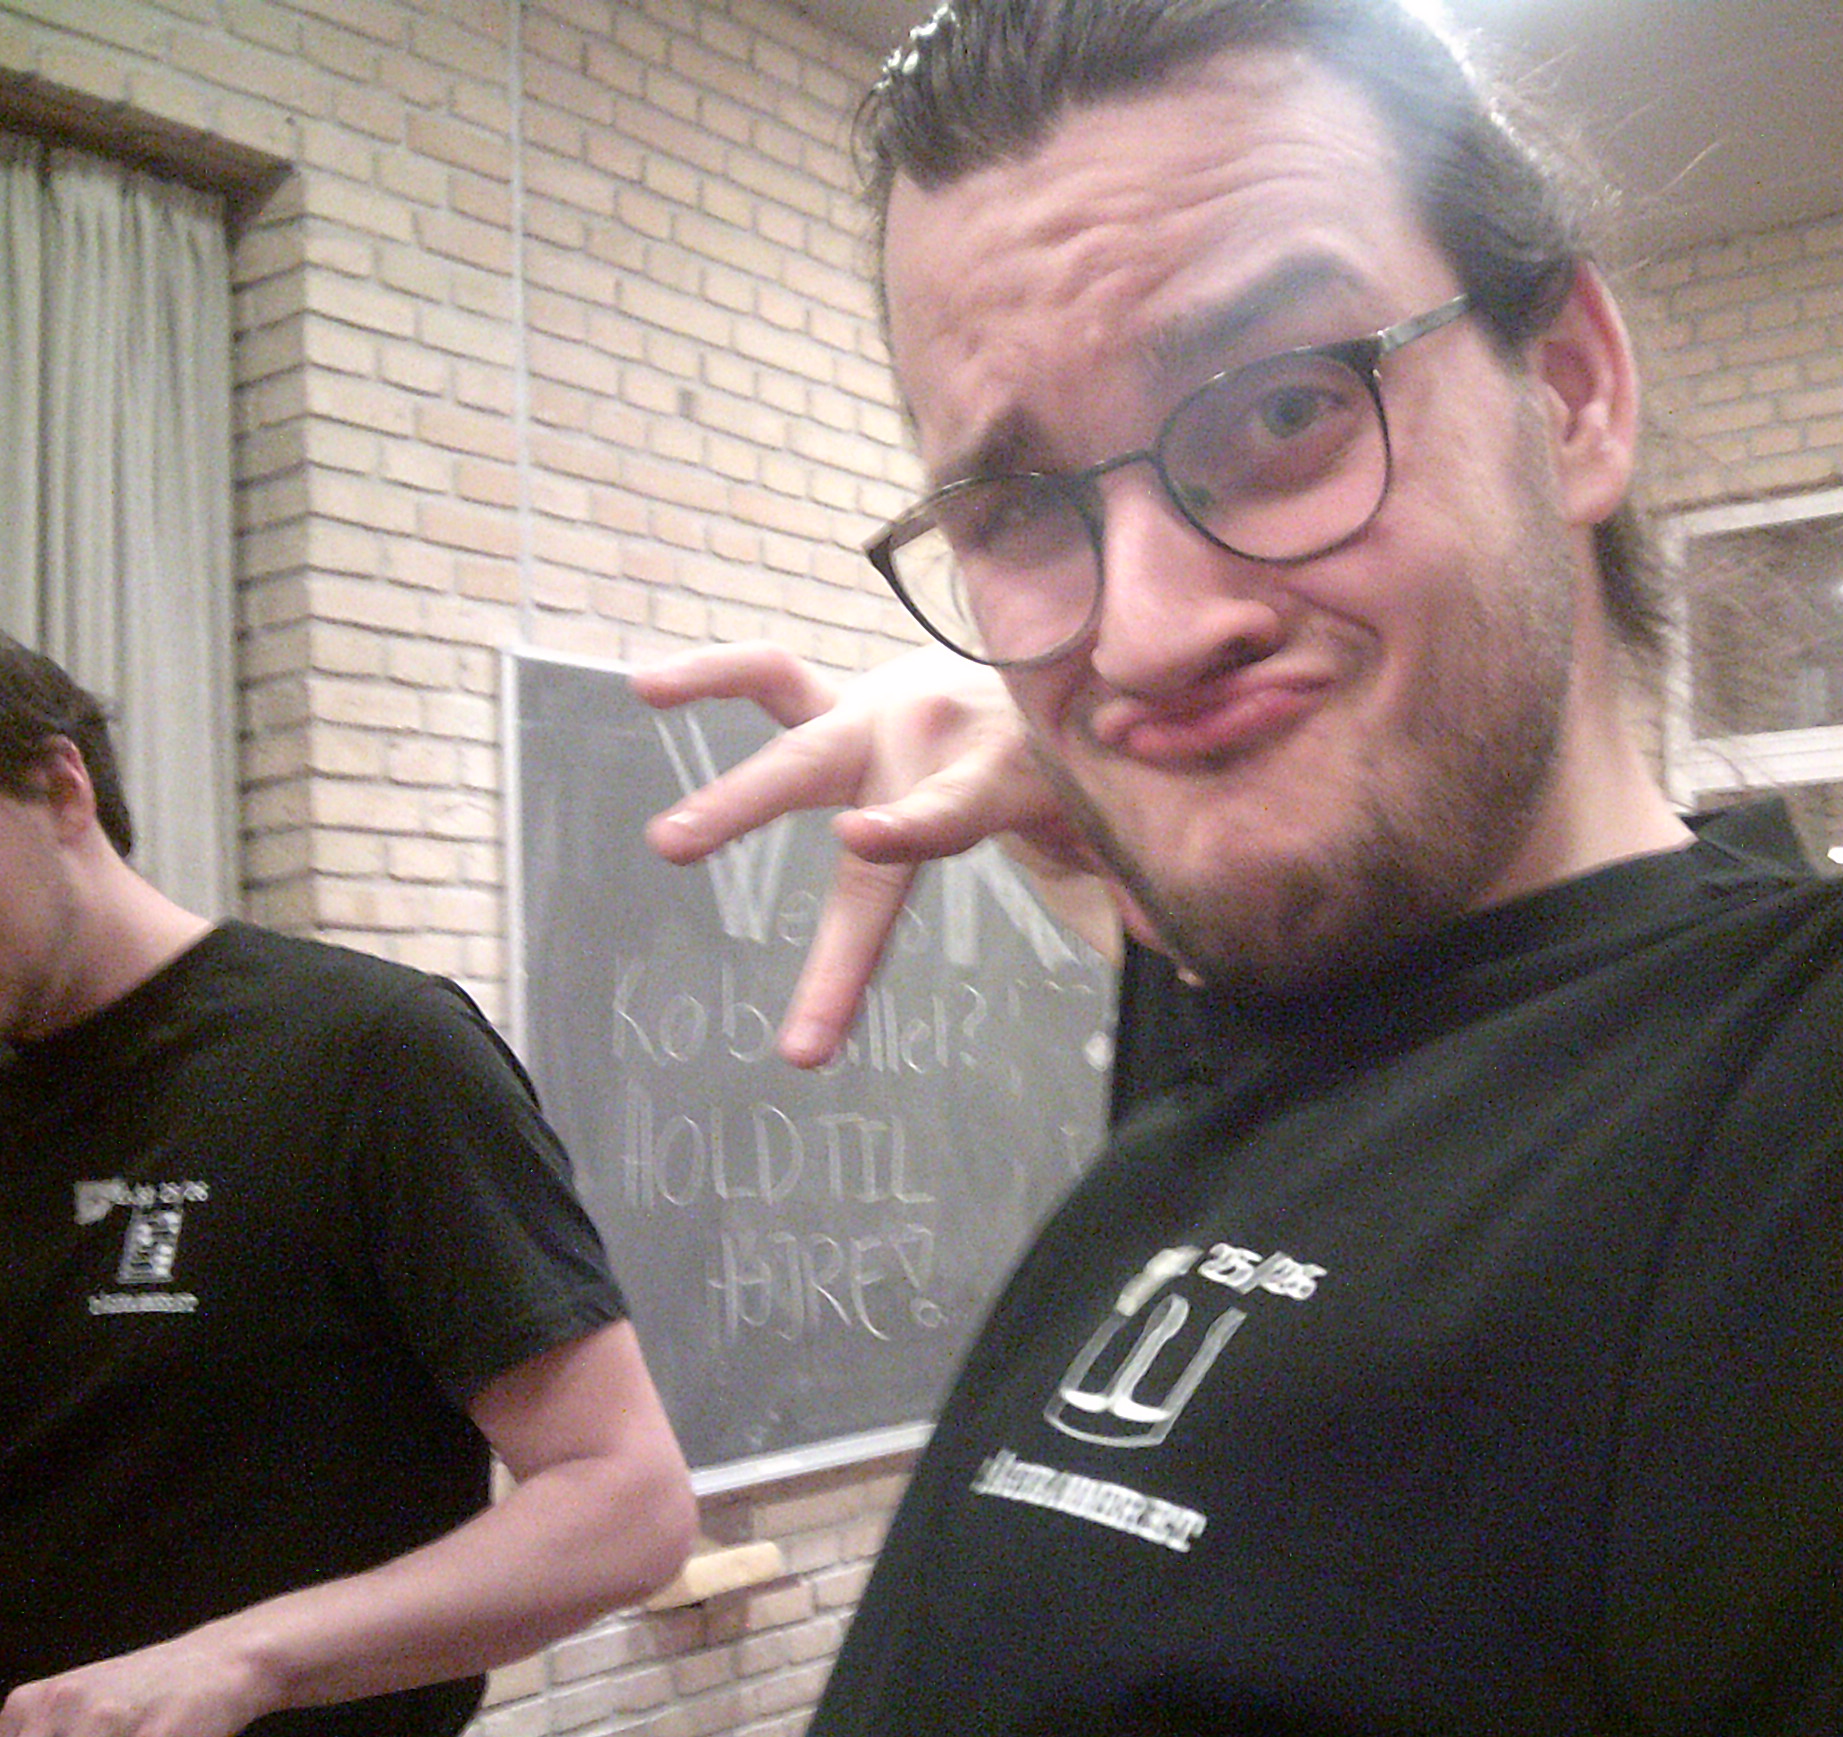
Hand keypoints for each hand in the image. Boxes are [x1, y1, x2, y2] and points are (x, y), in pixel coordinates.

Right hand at [634, 641, 1115, 1064]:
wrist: (1058, 662)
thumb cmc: (1075, 760)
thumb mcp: (1111, 812)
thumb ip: (1130, 880)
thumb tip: (1195, 968)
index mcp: (996, 772)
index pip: (949, 806)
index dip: (910, 821)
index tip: (862, 839)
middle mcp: (928, 738)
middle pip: (840, 783)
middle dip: (758, 814)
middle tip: (677, 849)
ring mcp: (880, 714)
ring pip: (798, 741)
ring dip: (733, 790)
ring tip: (666, 838)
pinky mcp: (845, 703)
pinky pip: (771, 680)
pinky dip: (711, 677)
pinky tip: (647, 685)